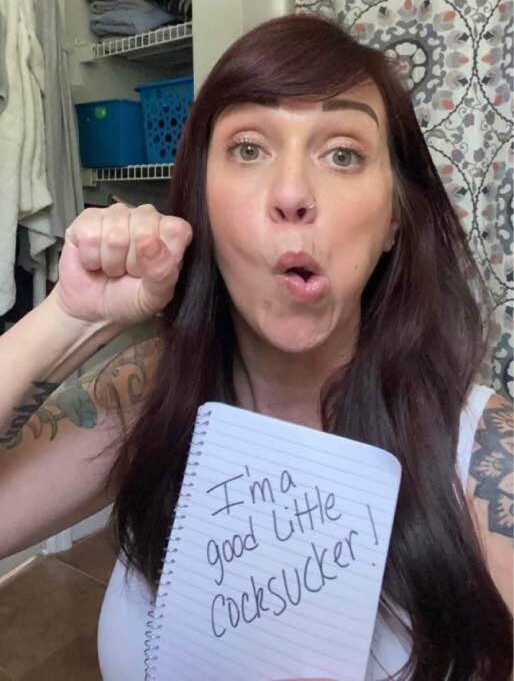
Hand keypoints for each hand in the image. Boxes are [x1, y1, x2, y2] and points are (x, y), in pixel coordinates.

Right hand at [54, 203, 191, 325]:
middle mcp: (147, 218)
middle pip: (143, 232)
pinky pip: (90, 235)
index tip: (151, 271)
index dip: (159, 256)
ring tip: (112, 268)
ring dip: (110, 262)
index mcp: (171, 233)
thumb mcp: (153, 298)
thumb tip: (151, 242)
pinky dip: (90, 258)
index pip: (175, 229)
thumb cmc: (127, 300)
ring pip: (115, 236)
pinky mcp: (89, 216)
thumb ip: (162, 272)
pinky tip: (94, 261)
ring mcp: (118, 214)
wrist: (90, 308)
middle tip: (129, 272)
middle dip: (132, 263)